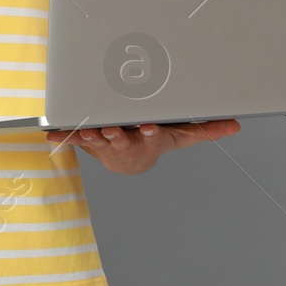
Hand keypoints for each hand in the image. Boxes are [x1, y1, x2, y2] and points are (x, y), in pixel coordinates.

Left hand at [46, 119, 241, 173]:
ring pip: (96, 140)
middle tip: (110, 129)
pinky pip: (73, 138)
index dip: (149, 132)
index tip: (147, 126)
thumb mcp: (181, 135)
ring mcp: (106, 143)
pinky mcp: (88, 141)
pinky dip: (62, 137)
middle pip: (121, 139)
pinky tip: (50, 135)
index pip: (151, 136)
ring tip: (83, 130)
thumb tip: (236, 125)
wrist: (129, 160)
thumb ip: (206, 130)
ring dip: (89, 136)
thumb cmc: (155, 140)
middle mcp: (126, 143)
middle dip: (115, 135)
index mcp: (148, 140)